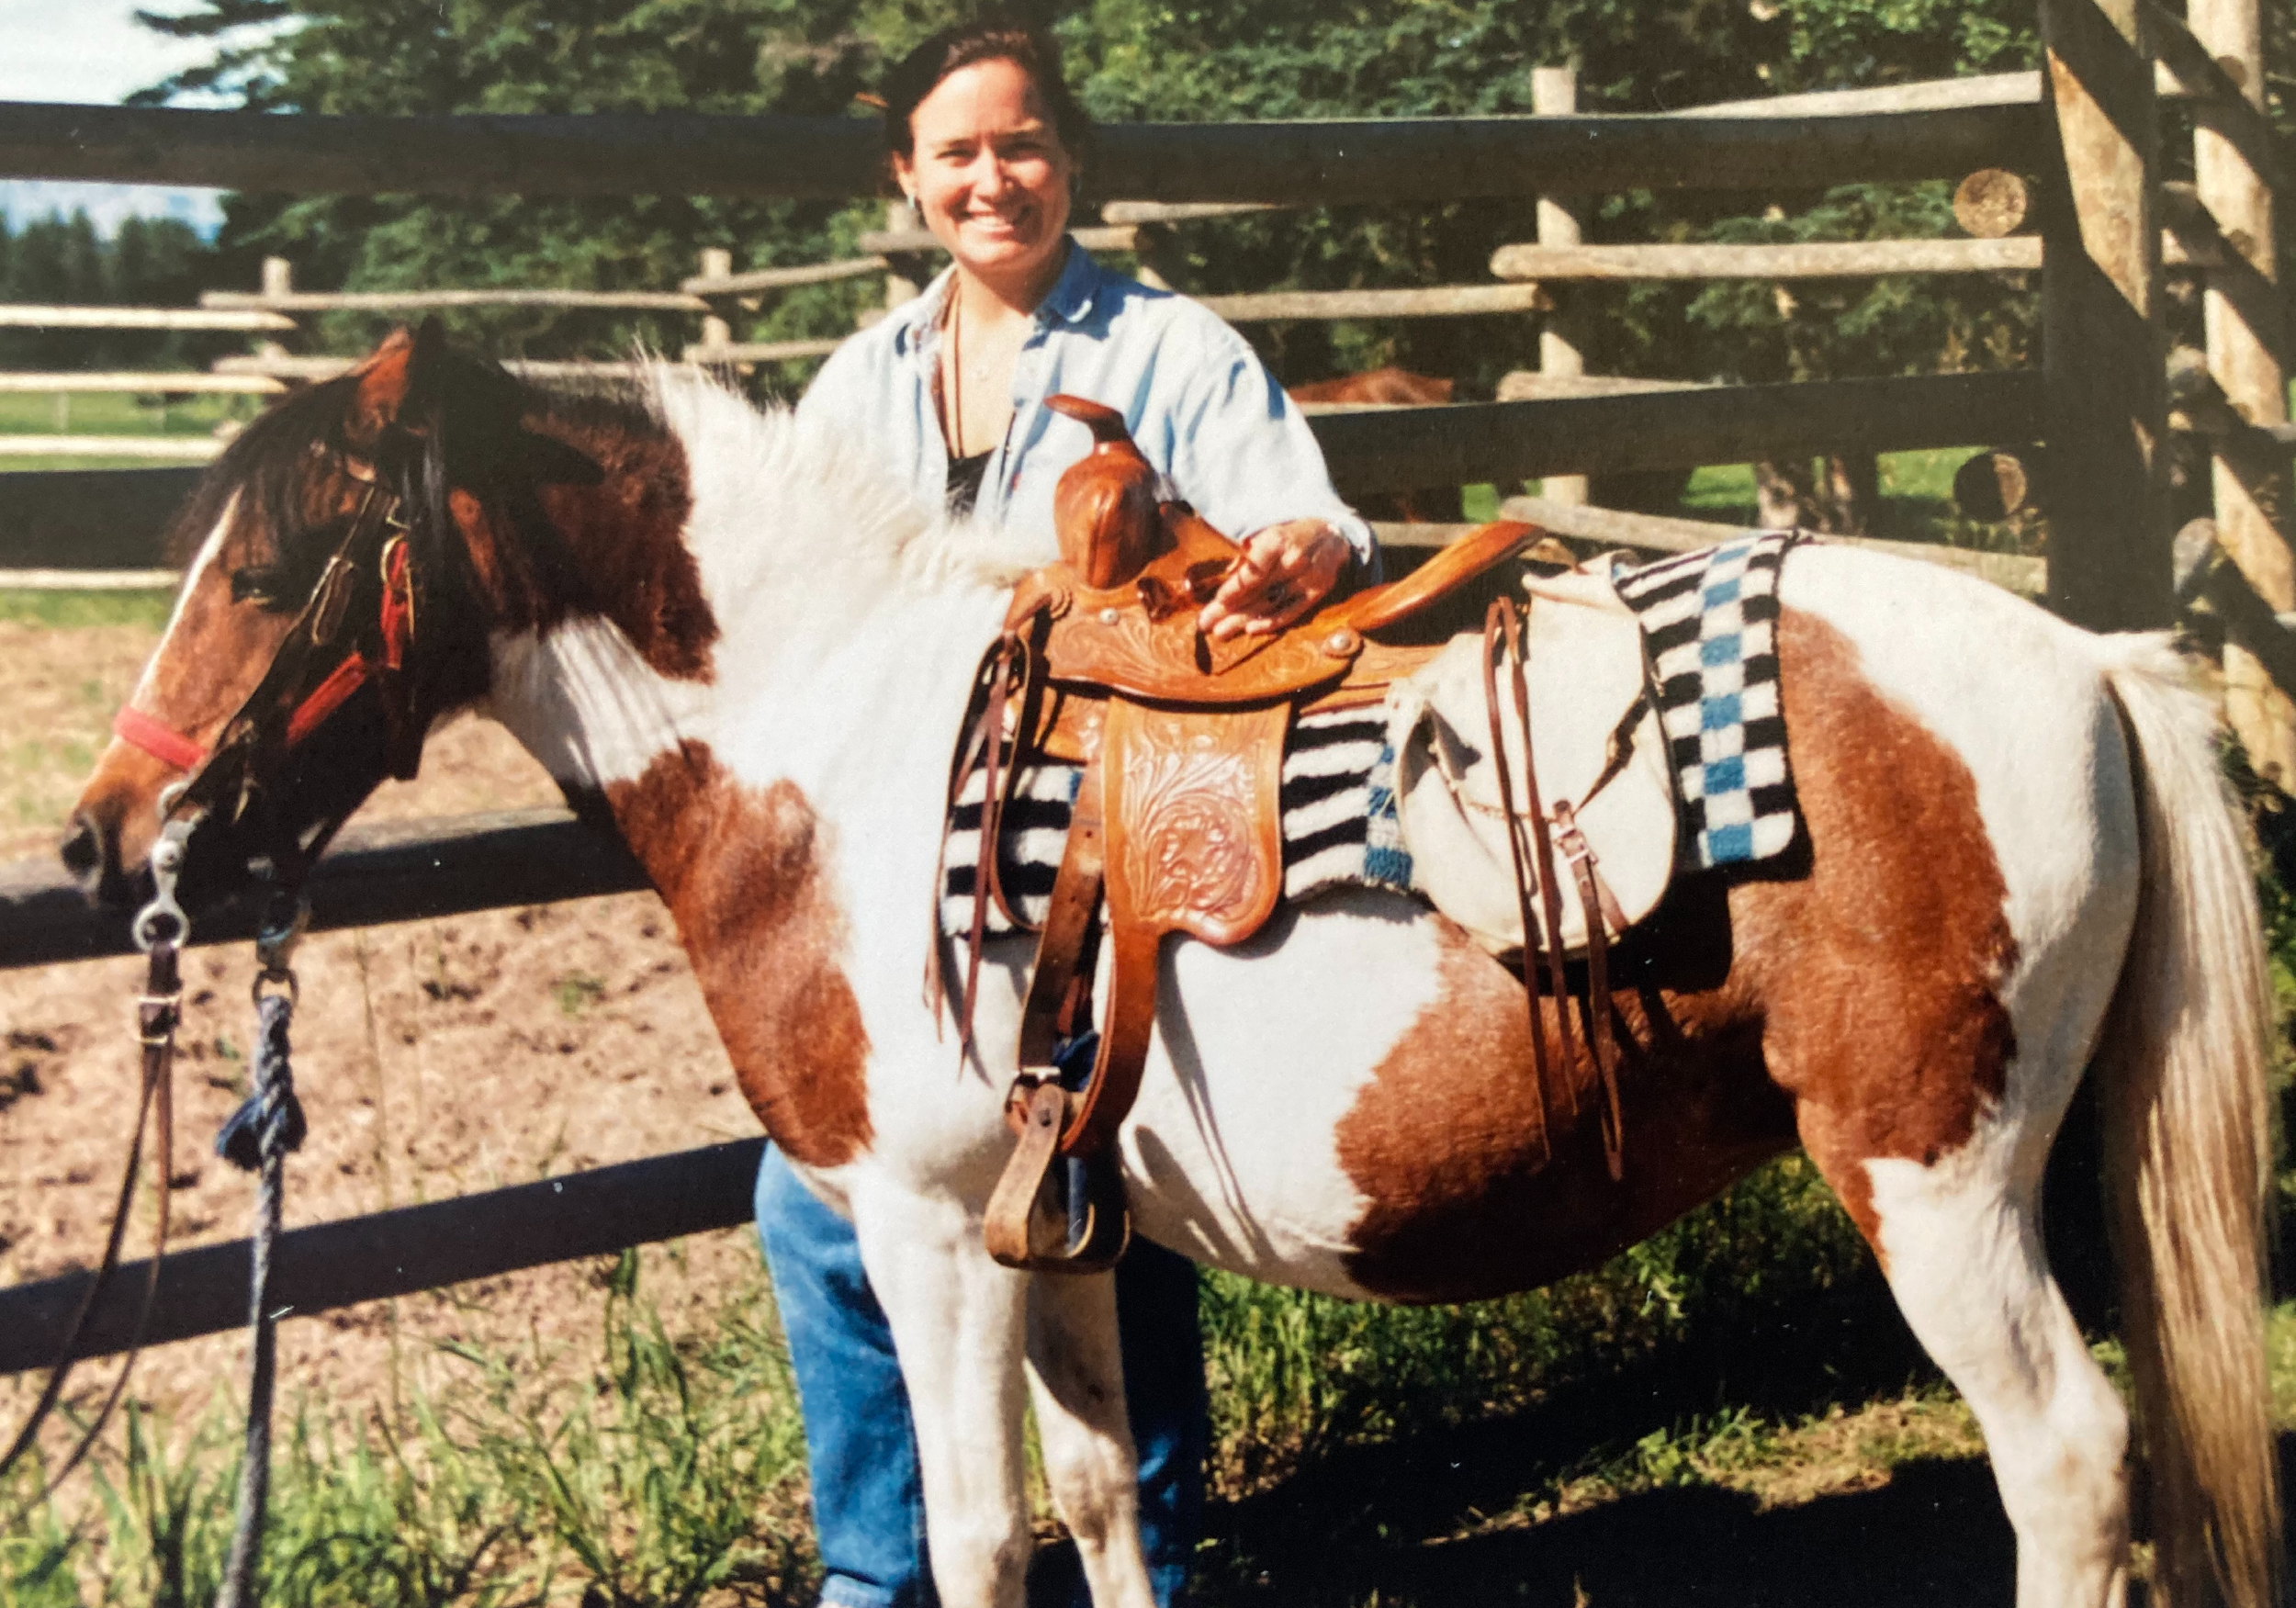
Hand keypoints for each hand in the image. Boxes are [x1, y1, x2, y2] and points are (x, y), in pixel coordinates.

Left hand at [1196, 520, 1351, 642]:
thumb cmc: (1290, 534)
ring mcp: (1308, 579)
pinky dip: (1271, 622)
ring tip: (1220, 632)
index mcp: (1278, 541)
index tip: (1218, 601)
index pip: (1253, 571)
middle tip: (1205, 624)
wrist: (1332, 535)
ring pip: (1270, 605)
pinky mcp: (1317, 592)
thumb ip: (1247, 553)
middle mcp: (1294, 561)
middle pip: (1257, 591)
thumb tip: (1227, 574)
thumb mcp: (1267, 533)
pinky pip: (1291, 612)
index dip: (1234, 588)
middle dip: (1229, 610)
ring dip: (1242, 621)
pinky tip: (1250, 630)